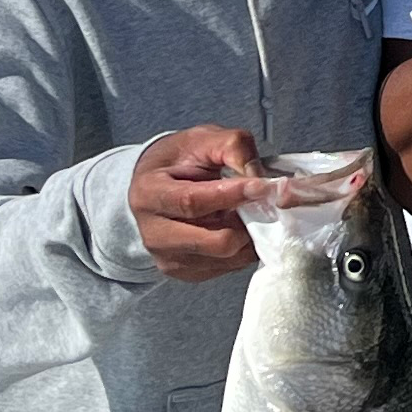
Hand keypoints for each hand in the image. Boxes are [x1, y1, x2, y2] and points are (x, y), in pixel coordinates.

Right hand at [129, 126, 262, 280]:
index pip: (193, 202)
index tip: (262, 186)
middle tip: (263, 202)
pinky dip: (242, 248)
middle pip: (213, 241)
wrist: (157, 184)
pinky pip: (227, 267)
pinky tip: (238, 226)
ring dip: (248, 235)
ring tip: (247, 211)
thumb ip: (232, 147)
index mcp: (149, 194)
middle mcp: (153, 233)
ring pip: (226, 257)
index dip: (232, 195)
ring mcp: (168, 258)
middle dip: (247, 222)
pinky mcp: (185, 272)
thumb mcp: (203, 139)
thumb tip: (258, 177)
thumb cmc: (179, 161)